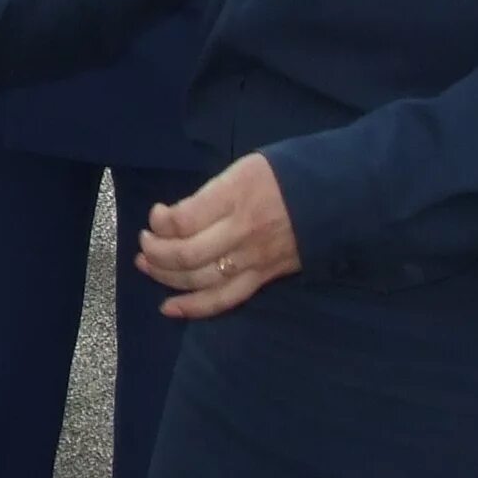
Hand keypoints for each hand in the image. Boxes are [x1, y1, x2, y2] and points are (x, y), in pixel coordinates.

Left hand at [136, 153, 300, 319]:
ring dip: (166, 276)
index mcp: (236, 196)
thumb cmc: (282, 175)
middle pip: (187, 254)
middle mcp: (242, 231)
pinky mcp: (263, 278)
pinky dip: (194, 308)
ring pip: (200, 279)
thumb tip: (172, 219)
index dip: (161, 221)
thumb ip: (208, 195)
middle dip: (156, 252)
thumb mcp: (242, 169)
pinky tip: (169, 308)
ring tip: (147, 265)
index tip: (156, 215)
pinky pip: (225, 299)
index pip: (185, 219)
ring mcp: (253, 259)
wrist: (333, 196)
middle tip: (144, 244)